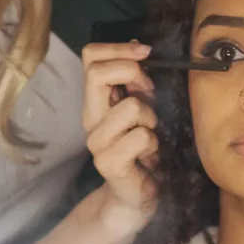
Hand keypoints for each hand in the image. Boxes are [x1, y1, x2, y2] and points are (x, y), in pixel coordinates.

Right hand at [81, 43, 158, 230]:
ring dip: (150, 117)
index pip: (90, 57)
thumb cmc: (143, 150)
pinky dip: (153, 142)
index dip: (117, 48)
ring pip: (130, 106)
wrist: (136, 196)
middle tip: (148, 92)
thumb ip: (134, 82)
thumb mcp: (141, 108)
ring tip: (149, 133)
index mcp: (96, 100)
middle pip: (98, 74)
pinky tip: (149, 155)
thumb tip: (136, 47)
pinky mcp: (108, 163)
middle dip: (132, 74)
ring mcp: (96, 142)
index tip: (144, 53)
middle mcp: (90, 117)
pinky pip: (141, 137)